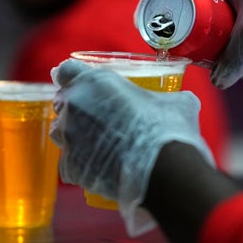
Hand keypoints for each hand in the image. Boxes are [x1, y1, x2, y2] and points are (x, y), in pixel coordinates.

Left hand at [50, 59, 213, 235]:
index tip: (81, 84)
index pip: (67, 70)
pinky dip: (82, 165)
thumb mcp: (175, 102)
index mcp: (95, 82)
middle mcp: (75, 106)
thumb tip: (181, 101)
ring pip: (61, 133)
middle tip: (98, 118)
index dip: (73, 77)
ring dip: (75, 135)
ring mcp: (69, 138)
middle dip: (76, 108)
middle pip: (62, 102)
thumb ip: (166, 97)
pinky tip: (101, 168)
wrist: (165, 171)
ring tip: (99, 145)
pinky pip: (69, 164)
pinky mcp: (70, 167)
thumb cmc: (168, 128)